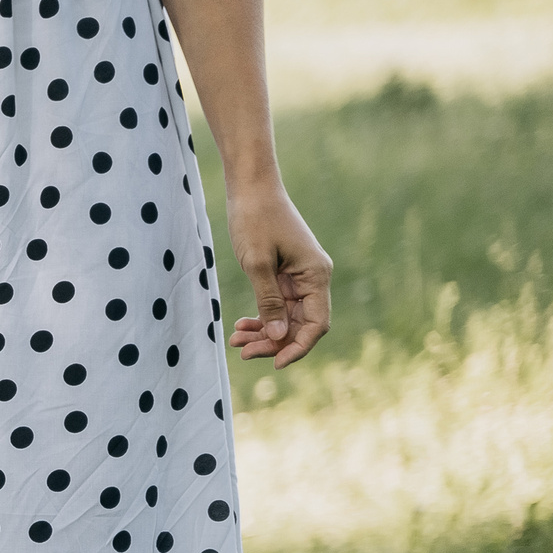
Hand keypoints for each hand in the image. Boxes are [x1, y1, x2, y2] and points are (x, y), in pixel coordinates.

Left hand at [225, 188, 332, 368]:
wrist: (251, 189)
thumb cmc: (255, 220)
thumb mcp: (257, 264)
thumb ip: (268, 302)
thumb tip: (278, 337)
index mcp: (316, 275)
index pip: (317, 324)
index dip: (298, 347)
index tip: (274, 363)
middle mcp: (313, 278)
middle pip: (300, 325)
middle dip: (273, 342)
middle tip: (242, 353)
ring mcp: (298, 277)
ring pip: (285, 318)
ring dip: (263, 333)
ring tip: (236, 342)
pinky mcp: (284, 275)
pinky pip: (276, 306)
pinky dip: (260, 318)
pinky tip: (240, 327)